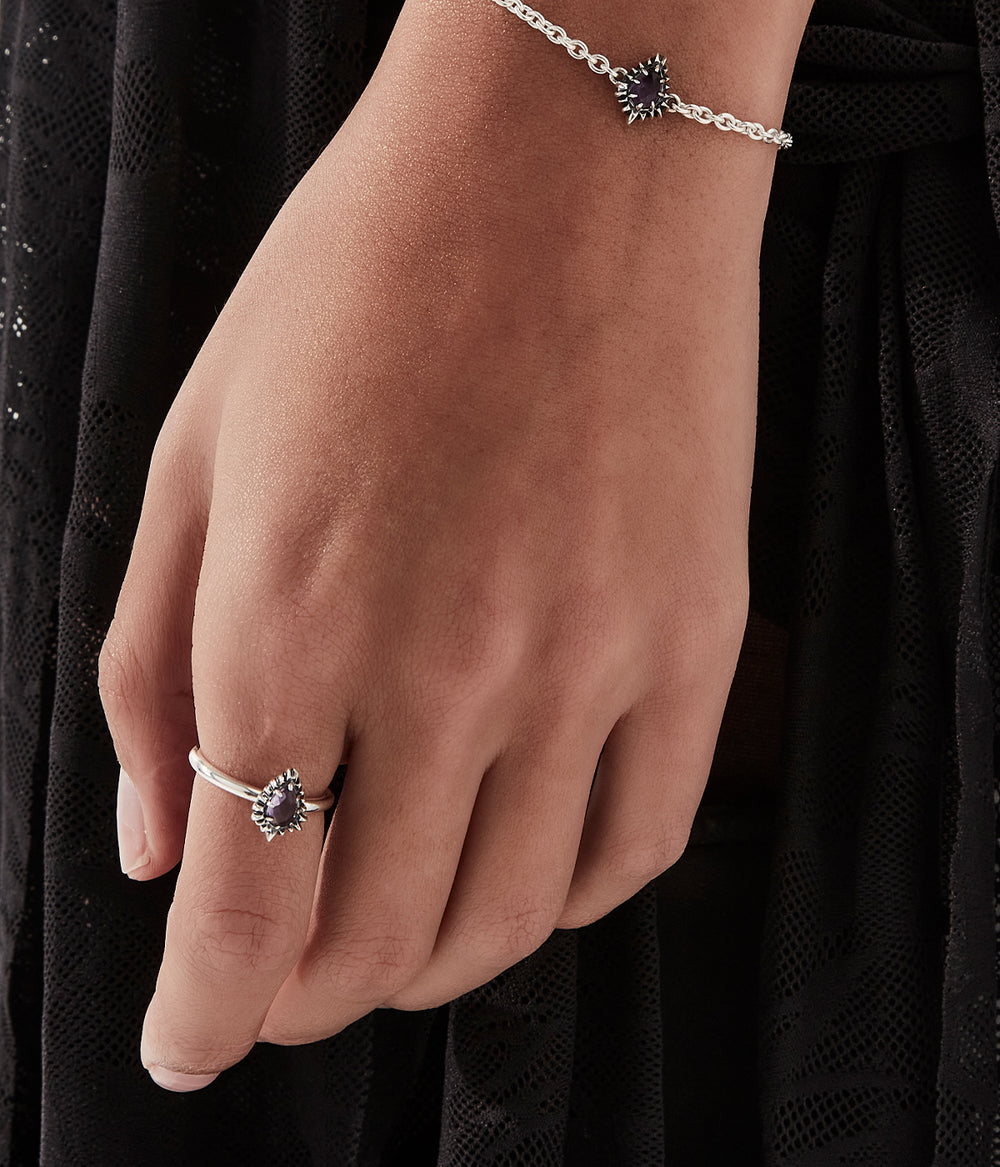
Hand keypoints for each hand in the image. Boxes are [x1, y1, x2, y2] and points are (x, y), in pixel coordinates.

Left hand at [99, 0, 777, 1088]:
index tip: (189, 1048)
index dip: (206, 1015)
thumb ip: (153, 672)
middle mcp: (450, 669)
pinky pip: (639, 845)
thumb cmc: (362, 280)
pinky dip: (561, 900)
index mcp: (290, 620)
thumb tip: (154, 851)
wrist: (567, 161)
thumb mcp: (198, 456)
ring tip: (386, 935)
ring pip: (509, 919)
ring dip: (428, 963)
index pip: (243, 908)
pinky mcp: (695, 638)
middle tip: (278, 983)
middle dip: (306, 995)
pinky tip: (515, 872)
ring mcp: (593, 661)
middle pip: (375, 938)